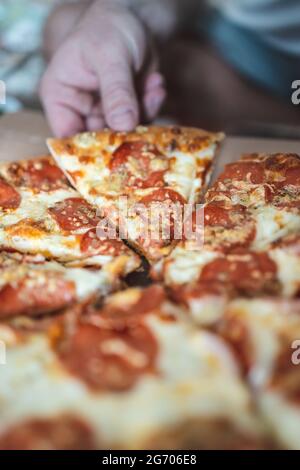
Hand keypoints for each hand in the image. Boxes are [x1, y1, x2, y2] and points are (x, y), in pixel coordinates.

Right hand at [40, 0, 165, 136]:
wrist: (132, 17)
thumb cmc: (108, 28)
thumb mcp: (110, 57)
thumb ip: (116, 92)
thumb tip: (123, 126)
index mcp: (60, 97)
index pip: (66, 135)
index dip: (86, 149)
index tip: (113, 150)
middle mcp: (80, 109)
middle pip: (98, 140)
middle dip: (123, 133)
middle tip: (142, 120)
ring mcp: (105, 112)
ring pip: (123, 132)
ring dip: (143, 114)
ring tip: (152, 87)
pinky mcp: (127, 110)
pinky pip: (140, 121)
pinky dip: (151, 106)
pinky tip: (155, 84)